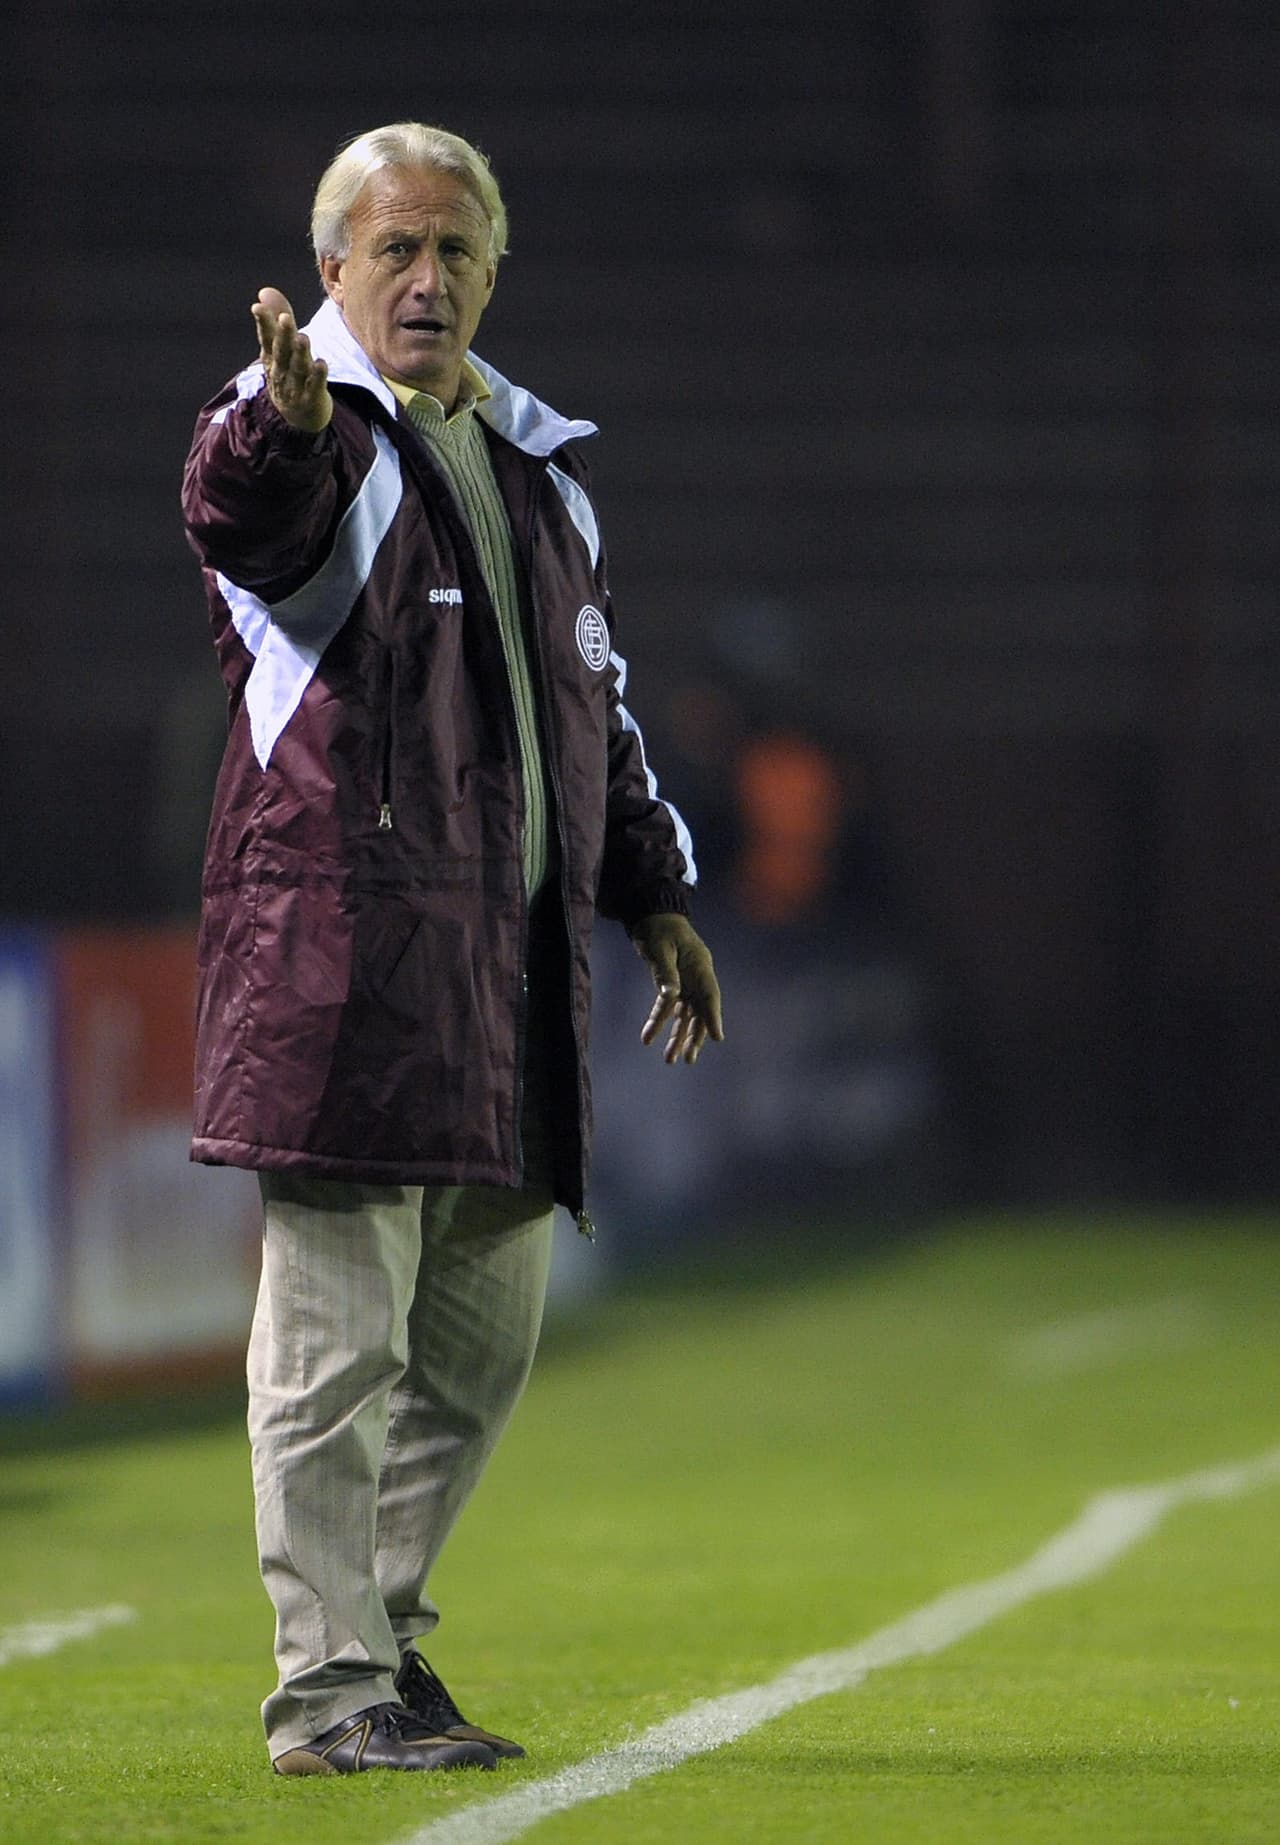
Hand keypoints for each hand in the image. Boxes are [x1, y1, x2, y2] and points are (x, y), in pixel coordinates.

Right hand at [251, 287, 332, 433]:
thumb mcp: (279, 348)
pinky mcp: (312, 399)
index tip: (257, 307)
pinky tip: (321, 364)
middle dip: (282, 335)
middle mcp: (280, 371)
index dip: (263, 322)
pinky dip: (317, 377)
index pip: (266, 338)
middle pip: (281, 351)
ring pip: (298, 368)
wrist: (296, 417)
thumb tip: (264, 291)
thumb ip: (277, 319)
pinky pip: (315, 387)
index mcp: (271, 357)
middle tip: (285, 318)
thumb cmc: (287, 374)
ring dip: (300, 353)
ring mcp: (295, 387)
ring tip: (303, 338)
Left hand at [632, 914, 723, 1065]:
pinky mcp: (672, 984)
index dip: (714, 1017)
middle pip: (699, 1011)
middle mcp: (696, 977)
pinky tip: (649, 1037)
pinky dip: (659, 1022)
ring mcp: (685, 982)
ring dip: (677, 1036)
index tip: (718, 1038)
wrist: (651, 916)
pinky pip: (667, 1007)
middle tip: (688, 1059)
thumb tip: (670, 997)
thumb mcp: (660, 948)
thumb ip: (666, 972)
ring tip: (670, 1059)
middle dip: (694, 1036)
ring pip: (684, 1014)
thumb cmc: (659, 928)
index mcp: (700, 966)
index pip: (710, 996)